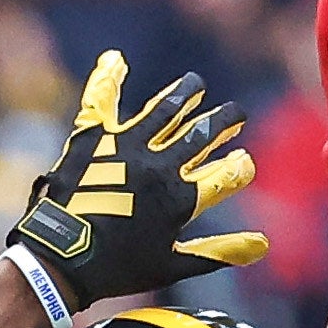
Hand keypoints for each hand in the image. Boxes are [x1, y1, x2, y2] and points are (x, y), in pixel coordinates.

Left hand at [7, 54, 265, 315]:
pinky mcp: (95, 137)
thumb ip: (220, 251)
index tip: (243, 160)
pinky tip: (115, 58)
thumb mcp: (174, 265)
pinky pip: (102, 99)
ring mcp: (127, 146)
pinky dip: (109, 77)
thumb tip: (263, 244)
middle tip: (236, 112)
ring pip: (165, 110)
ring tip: (196, 84)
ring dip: (185, 93)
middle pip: (201, 135)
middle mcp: (159, 165)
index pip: (224, 173)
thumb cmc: (120, 268)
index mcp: (180, 197)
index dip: (238, 165)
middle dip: (224, 121)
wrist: (63, 259)